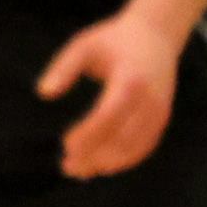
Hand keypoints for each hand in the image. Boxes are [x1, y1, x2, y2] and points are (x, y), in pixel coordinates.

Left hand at [40, 12, 180, 178]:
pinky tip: (103, 166)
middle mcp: (150, 98)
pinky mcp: (162, 116)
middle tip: (67, 168)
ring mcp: (160, 109)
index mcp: (130, 79)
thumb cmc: (113, 40)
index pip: (110, 114)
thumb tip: (43, 93)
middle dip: (95, 155)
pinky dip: (126, 159)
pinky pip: (147, 144)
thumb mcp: (83, 45)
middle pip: (123, 136)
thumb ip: (63, 68)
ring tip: (80, 171)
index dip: (89, 134)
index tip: (66, 146)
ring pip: (136, 146)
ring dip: (109, 162)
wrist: (156, 34)